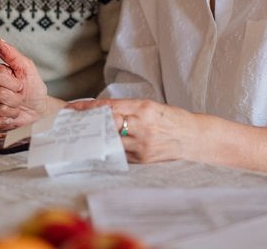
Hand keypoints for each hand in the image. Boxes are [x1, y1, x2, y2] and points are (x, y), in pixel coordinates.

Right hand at [0, 38, 55, 130]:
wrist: (38, 110)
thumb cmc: (32, 88)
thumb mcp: (27, 68)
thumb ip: (11, 53)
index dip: (14, 83)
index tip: (21, 84)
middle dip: (15, 98)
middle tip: (19, 97)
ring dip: (11, 111)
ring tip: (15, 108)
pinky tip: (8, 118)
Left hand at [67, 98, 199, 162]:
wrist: (194, 138)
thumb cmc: (172, 119)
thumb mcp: (151, 107)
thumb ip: (128, 109)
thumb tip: (102, 111)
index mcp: (144, 108)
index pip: (108, 107)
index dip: (88, 108)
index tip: (72, 108)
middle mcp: (142, 126)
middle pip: (106, 125)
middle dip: (88, 124)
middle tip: (72, 123)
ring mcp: (142, 145)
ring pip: (110, 141)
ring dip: (96, 138)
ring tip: (83, 135)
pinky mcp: (143, 159)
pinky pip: (120, 153)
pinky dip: (110, 149)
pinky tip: (101, 147)